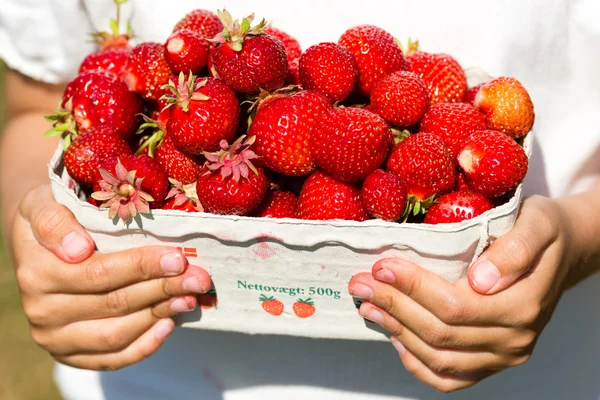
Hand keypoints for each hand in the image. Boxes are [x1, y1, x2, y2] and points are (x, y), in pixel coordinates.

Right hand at [12, 185, 211, 370]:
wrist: (37, 243)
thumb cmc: (53, 215)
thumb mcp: (42, 204)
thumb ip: (53, 222)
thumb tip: (78, 249)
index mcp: (37, 274)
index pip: (100, 274)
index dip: (142, 267)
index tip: (178, 258)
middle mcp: (43, 311)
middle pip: (115, 304)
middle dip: (163, 289)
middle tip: (199, 278)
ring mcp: (56, 338)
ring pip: (117, 333)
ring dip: (160, 314)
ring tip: (191, 297)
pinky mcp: (71, 354)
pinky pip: (112, 358)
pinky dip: (144, 345)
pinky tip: (169, 324)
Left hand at [348, 195, 574, 391]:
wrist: (562, 252)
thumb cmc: (544, 232)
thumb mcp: (536, 224)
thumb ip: (514, 249)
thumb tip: (481, 280)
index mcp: (524, 304)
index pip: (455, 306)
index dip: (412, 288)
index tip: (382, 266)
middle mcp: (514, 339)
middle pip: (440, 333)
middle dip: (393, 306)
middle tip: (360, 283)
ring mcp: (502, 356)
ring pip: (439, 358)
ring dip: (396, 332)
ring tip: (367, 305)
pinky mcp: (490, 362)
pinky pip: (449, 378)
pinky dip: (416, 362)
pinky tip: (394, 338)